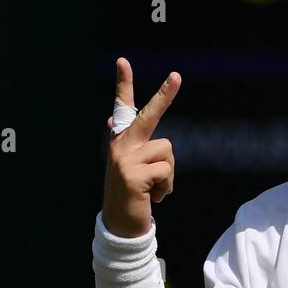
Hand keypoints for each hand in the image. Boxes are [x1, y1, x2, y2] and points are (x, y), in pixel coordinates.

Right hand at [102, 59, 180, 235]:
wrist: (121, 226)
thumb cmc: (131, 195)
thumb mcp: (129, 167)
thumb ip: (127, 142)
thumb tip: (110, 119)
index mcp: (120, 141)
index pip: (122, 109)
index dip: (123, 84)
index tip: (123, 61)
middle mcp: (119, 145)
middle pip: (148, 117)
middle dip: (164, 95)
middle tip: (177, 75)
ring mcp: (125, 159)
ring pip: (167, 152)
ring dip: (168, 174)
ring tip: (154, 189)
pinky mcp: (133, 175)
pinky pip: (166, 172)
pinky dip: (166, 187)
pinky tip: (152, 198)